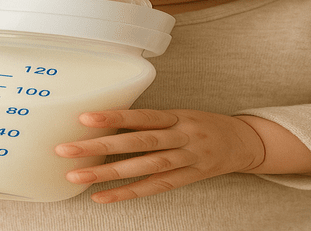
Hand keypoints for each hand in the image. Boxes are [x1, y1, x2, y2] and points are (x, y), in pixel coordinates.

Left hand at [54, 109, 264, 202]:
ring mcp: (187, 159)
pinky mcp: (189, 178)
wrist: (244, 142)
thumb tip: (110, 123)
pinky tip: (101, 197)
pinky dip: (127, 193)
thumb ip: (152, 121)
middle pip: (138, 142)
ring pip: (144, 167)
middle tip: (66, 149)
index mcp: (177, 116)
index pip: (142, 116)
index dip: (115, 117)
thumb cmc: (204, 125)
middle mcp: (182, 136)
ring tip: (76, 176)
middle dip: (100, 146)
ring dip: (107, 173)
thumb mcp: (181, 114)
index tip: (85, 118)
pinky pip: (155, 188)